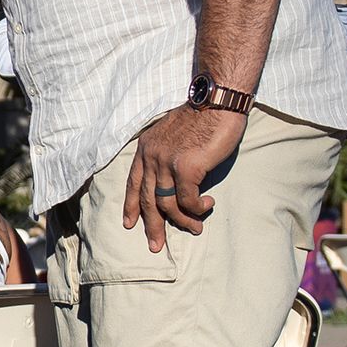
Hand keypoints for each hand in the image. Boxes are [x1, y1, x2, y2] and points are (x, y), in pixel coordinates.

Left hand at [123, 106, 246, 251]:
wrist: (217, 100)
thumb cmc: (203, 115)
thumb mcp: (175, 135)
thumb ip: (169, 155)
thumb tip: (175, 180)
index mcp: (147, 148)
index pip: (133, 182)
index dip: (131, 205)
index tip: (130, 223)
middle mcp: (152, 157)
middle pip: (147, 199)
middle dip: (151, 225)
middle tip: (155, 245)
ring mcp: (167, 163)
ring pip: (167, 204)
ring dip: (182, 221)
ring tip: (195, 228)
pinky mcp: (186, 168)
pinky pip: (187, 200)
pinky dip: (197, 208)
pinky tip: (207, 206)